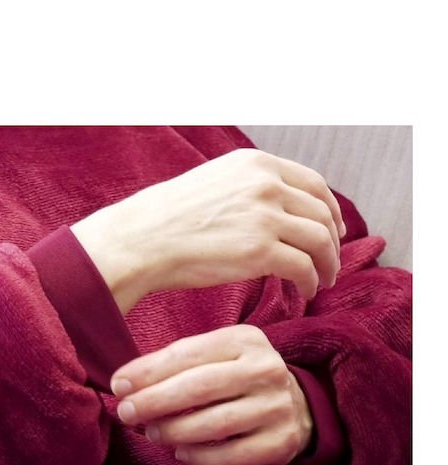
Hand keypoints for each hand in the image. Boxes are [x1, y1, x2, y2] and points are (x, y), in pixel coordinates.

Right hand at [72, 149, 344, 312]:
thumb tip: (277, 212)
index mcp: (255, 163)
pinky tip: (306, 292)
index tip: (333, 230)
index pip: (313, 183)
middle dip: (333, 242)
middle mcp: (266, 184)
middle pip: (322, 213)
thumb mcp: (214, 183)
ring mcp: (265, 216)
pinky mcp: (260, 250)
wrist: (141, 240)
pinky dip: (312, 281)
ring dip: (328, 264)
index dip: (330, 210)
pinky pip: (304, 267)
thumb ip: (250, 189)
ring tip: (323, 281)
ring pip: (320, 241)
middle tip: (331, 262)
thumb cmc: (168, 219)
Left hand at [110, 325, 313, 464]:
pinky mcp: (281, 441)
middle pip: (200, 387)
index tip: (118, 385)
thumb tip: (126, 385)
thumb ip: (178, 364)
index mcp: (246, 339)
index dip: (148, 371)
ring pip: (215, 423)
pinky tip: (180, 452)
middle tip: (128, 413)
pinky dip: (200, 457)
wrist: (298, 405)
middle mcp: (266, 369)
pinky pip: (232, 455)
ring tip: (151, 433)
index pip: (188, 354)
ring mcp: (277, 407)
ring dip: (174, 430)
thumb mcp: (218, 356)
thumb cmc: (239, 377)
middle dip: (155, 401)